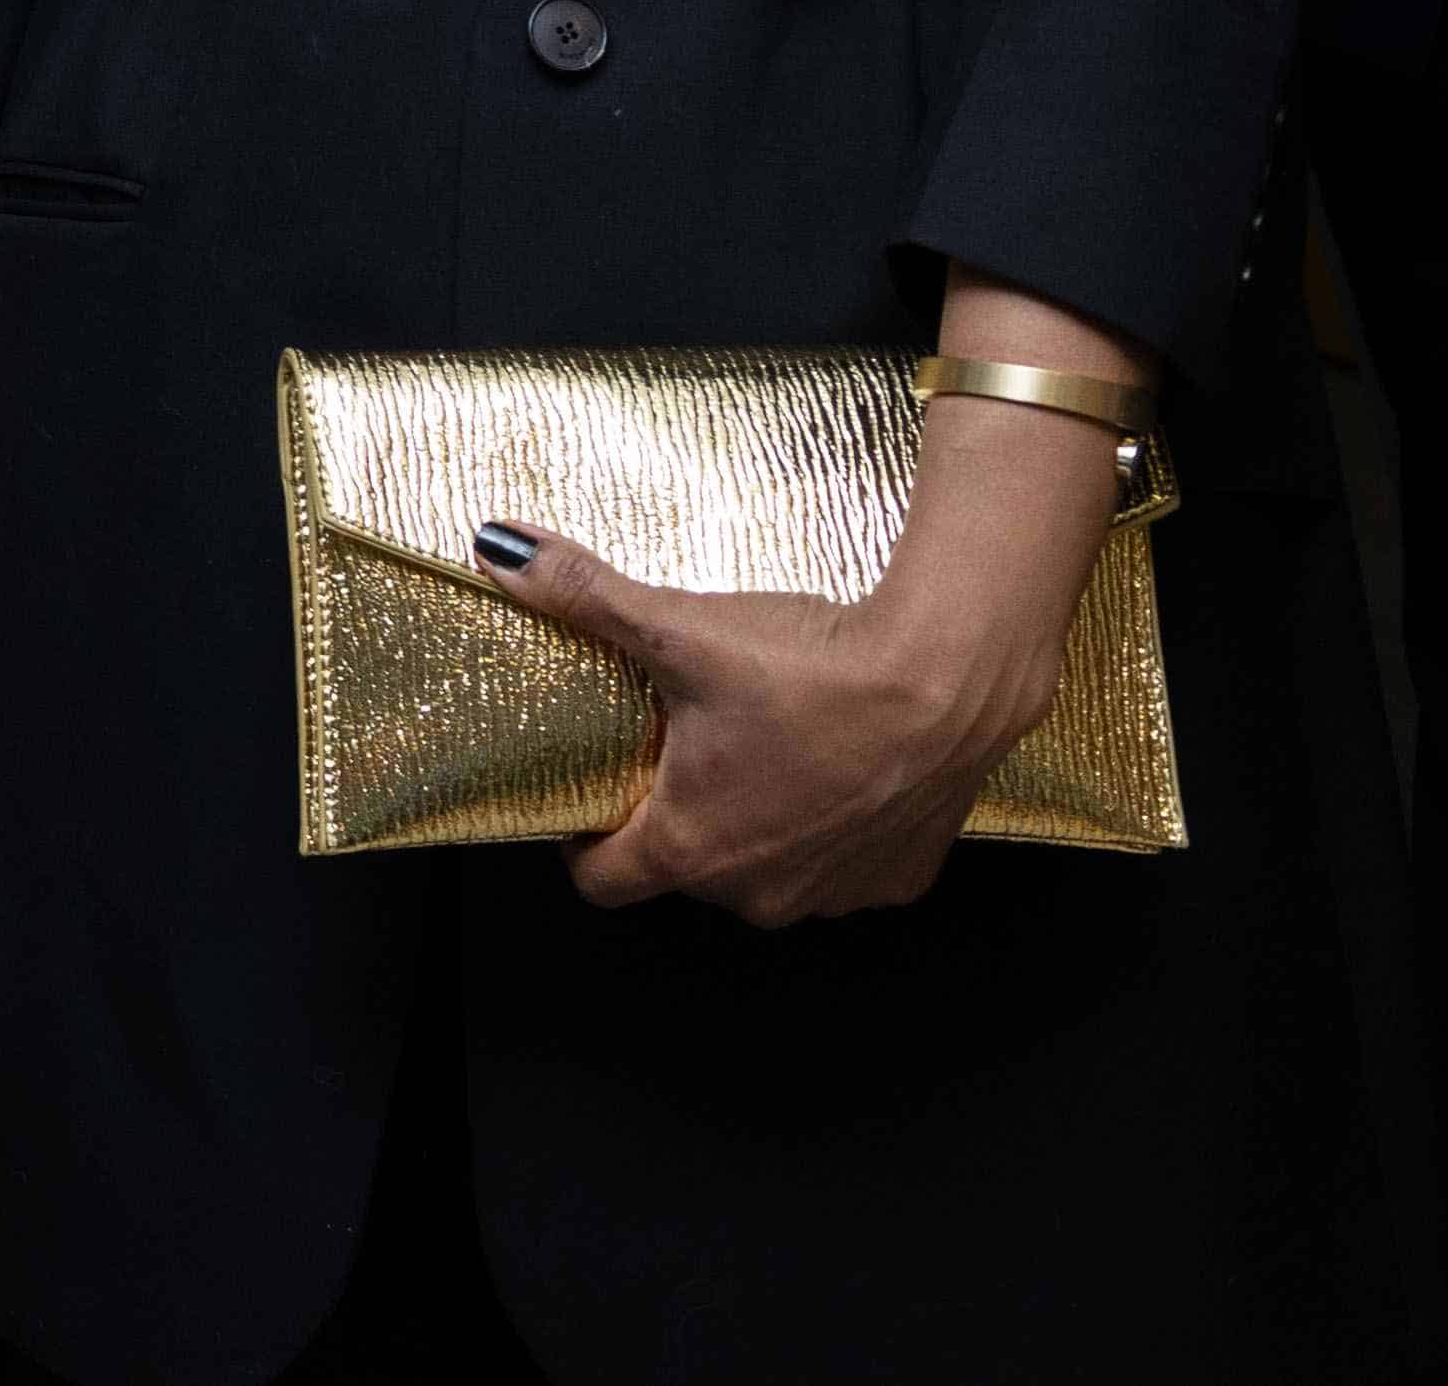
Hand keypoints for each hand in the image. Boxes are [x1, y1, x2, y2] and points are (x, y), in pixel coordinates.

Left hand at [475, 468, 1094, 926]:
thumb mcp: (680, 625)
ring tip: (765, 745)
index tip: (592, 793)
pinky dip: (830, 827)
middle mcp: (756, 894)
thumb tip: (501, 551)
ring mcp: (830, 895)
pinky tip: (836, 765)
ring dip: (755, 823)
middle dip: (676, 811)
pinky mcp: (895, 881)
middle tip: (685, 741)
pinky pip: (839, 866)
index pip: (601, 881)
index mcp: (689, 850)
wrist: (946, 678)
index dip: (585, 838)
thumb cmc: (813, 670)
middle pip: (684, 868)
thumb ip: (582, 594)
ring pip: (764, 871)